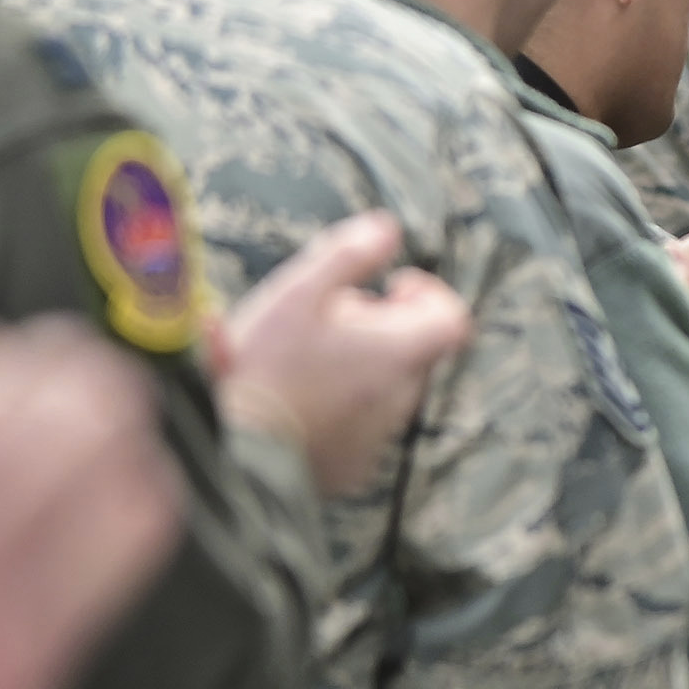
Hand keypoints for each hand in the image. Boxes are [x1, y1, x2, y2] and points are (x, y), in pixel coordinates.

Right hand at [211, 211, 470, 494]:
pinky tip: (296, 394)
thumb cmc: (266, 368)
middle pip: (417, 348)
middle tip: (333, 314)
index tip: (392, 284)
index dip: (429, 293)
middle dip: (385, 323)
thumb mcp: (299, 294)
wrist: (235, 454)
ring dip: (362, 361)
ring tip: (306, 353)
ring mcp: (381, 435)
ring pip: (388, 384)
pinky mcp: (355, 462)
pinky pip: (362, 421)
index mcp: (401, 353)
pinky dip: (342, 400)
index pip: (452, 318)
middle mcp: (402, 397)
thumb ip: (348, 254)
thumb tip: (386, 226)